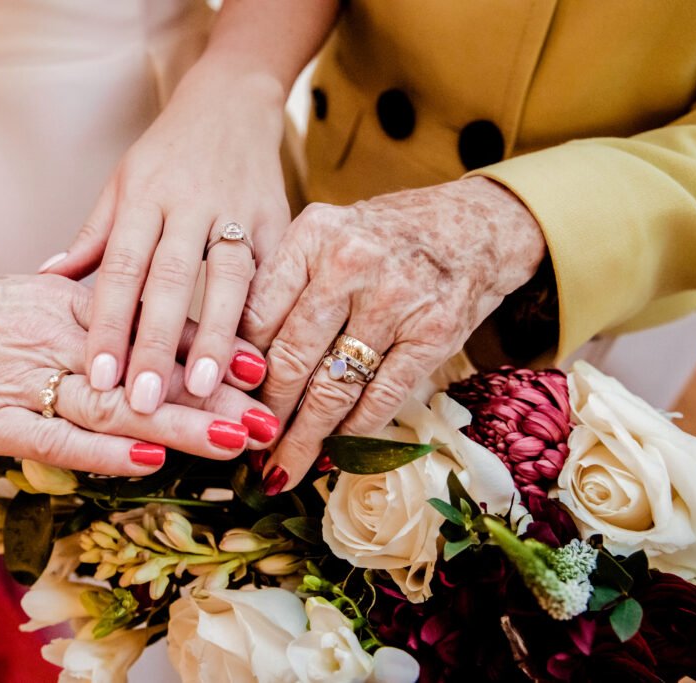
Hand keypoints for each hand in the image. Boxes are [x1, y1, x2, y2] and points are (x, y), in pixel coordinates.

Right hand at [0, 254, 278, 475]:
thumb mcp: (28, 297)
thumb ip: (84, 309)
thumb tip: (142, 321)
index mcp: (67, 303)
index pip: (150, 324)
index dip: (209, 345)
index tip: (259, 360)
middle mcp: (55, 335)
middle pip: (145, 364)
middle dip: (211, 390)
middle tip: (267, 410)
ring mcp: (23, 378)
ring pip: (113, 401)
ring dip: (175, 421)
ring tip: (232, 437)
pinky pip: (55, 436)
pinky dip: (103, 449)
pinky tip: (149, 457)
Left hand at [45, 60, 289, 411]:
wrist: (233, 101)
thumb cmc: (169, 152)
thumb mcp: (123, 183)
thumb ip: (92, 236)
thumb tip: (45, 279)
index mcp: (144, 195)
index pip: (120, 268)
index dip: (108, 324)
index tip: (98, 376)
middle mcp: (189, 203)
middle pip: (169, 280)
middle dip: (154, 342)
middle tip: (141, 400)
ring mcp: (237, 210)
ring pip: (226, 278)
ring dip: (214, 336)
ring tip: (201, 388)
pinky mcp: (278, 221)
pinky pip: (270, 275)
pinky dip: (261, 316)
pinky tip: (255, 362)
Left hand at [241, 177, 546, 491]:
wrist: (476, 227)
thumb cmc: (385, 238)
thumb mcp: (327, 237)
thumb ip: (283, 285)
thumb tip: (233, 361)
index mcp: (313, 235)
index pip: (255, 317)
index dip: (232, 370)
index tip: (219, 405)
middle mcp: (350, 264)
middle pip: (289, 359)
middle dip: (263, 414)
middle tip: (243, 445)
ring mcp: (395, 300)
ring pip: (332, 388)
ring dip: (303, 438)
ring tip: (281, 469)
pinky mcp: (433, 334)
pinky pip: (380, 398)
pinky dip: (353, 433)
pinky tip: (333, 453)